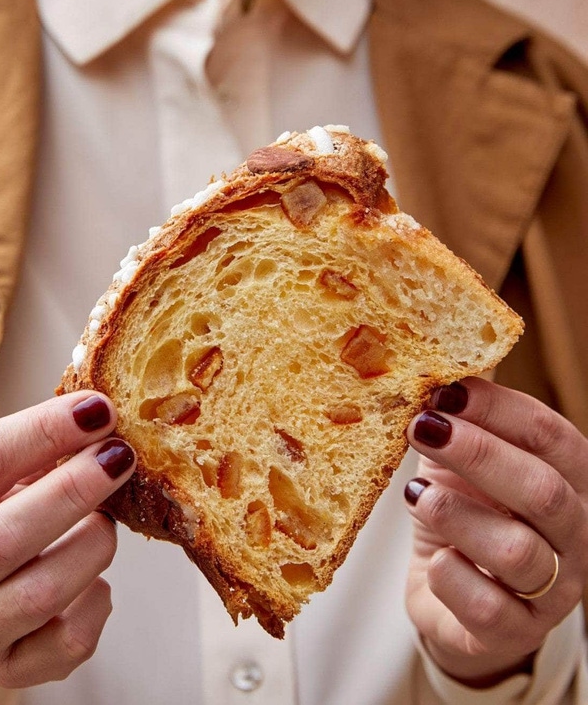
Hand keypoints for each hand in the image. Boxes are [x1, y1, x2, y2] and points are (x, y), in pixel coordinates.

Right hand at [0, 392, 135, 687]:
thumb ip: (39, 448)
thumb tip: (100, 413)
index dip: (45, 431)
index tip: (97, 408)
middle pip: (6, 535)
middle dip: (74, 489)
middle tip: (120, 455)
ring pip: (42, 592)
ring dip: (91, 544)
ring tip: (107, 519)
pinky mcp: (10, 665)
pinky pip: (68, 642)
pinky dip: (96, 603)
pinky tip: (97, 578)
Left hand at [404, 377, 587, 686]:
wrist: (449, 594)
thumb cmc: (461, 512)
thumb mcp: (460, 461)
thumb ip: (454, 420)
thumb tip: (422, 356)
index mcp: (568, 480)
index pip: (550, 436)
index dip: (498, 409)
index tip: (443, 389)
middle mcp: (573, 534)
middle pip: (542, 490)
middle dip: (478, 453)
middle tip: (422, 427)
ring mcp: (550, 590)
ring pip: (517, 552)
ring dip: (458, 515)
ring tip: (415, 494)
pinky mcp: (513, 631)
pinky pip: (488, 607)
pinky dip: (452, 577)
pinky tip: (433, 559)